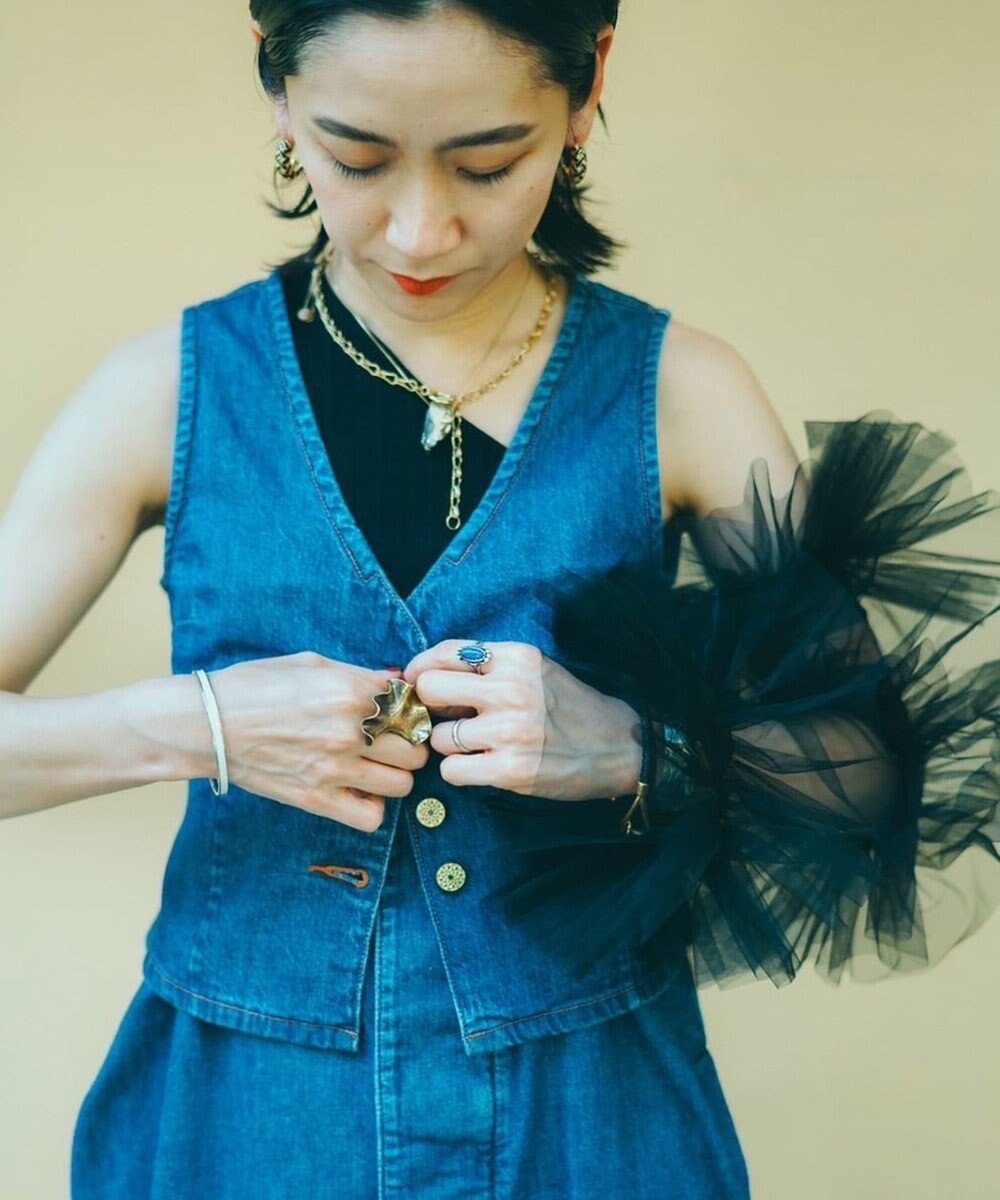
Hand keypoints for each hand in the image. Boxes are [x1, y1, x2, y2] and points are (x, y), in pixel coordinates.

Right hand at [203, 652, 429, 831]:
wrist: (207, 723)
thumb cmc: (256, 685)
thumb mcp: (311, 664)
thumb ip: (360, 674)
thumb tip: (398, 682)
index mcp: (351, 691)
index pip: (413, 706)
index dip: (412, 709)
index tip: (401, 712)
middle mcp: (350, 731)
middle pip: (415, 749)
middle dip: (409, 745)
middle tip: (393, 742)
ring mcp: (334, 769)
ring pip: (402, 784)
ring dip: (395, 776)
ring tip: (377, 767)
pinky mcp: (316, 799)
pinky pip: (371, 817)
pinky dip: (373, 808)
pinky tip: (360, 792)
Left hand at [402, 640, 642, 801]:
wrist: (619, 747)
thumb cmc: (571, 707)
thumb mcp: (536, 669)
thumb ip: (489, 667)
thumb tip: (430, 678)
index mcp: (516, 658)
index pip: (446, 652)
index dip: (422, 667)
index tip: (418, 681)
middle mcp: (511, 690)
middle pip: (430, 689)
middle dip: (430, 705)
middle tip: (446, 716)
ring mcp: (509, 731)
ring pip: (438, 736)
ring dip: (449, 744)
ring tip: (477, 746)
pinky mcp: (510, 770)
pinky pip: (452, 770)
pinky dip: (460, 771)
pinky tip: (481, 767)